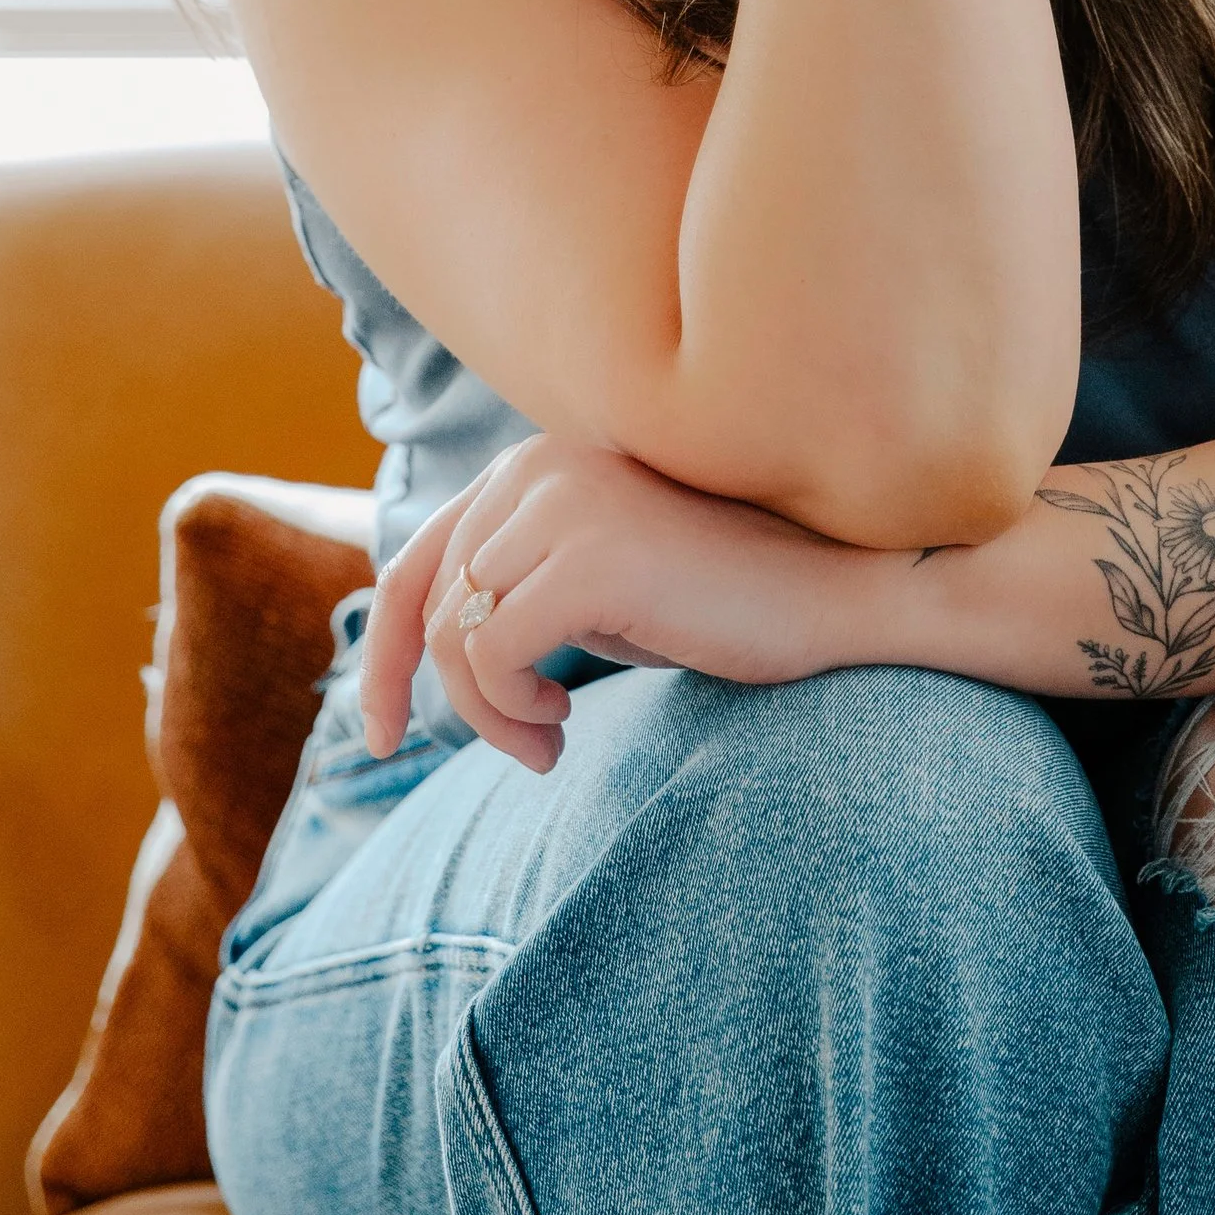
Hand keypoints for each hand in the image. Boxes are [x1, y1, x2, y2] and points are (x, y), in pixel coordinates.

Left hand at [360, 434, 869, 773]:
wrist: (834, 598)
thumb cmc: (717, 603)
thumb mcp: (596, 585)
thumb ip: (518, 588)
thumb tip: (428, 652)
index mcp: (532, 464)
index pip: (417, 560)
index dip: (386, 655)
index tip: (379, 736)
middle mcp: (534, 465)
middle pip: (430, 603)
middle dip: (452, 698)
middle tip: (526, 750)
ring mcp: (561, 503)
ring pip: (457, 634)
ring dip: (489, 713)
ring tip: (551, 741)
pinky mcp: (587, 558)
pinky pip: (488, 655)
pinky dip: (509, 709)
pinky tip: (564, 727)